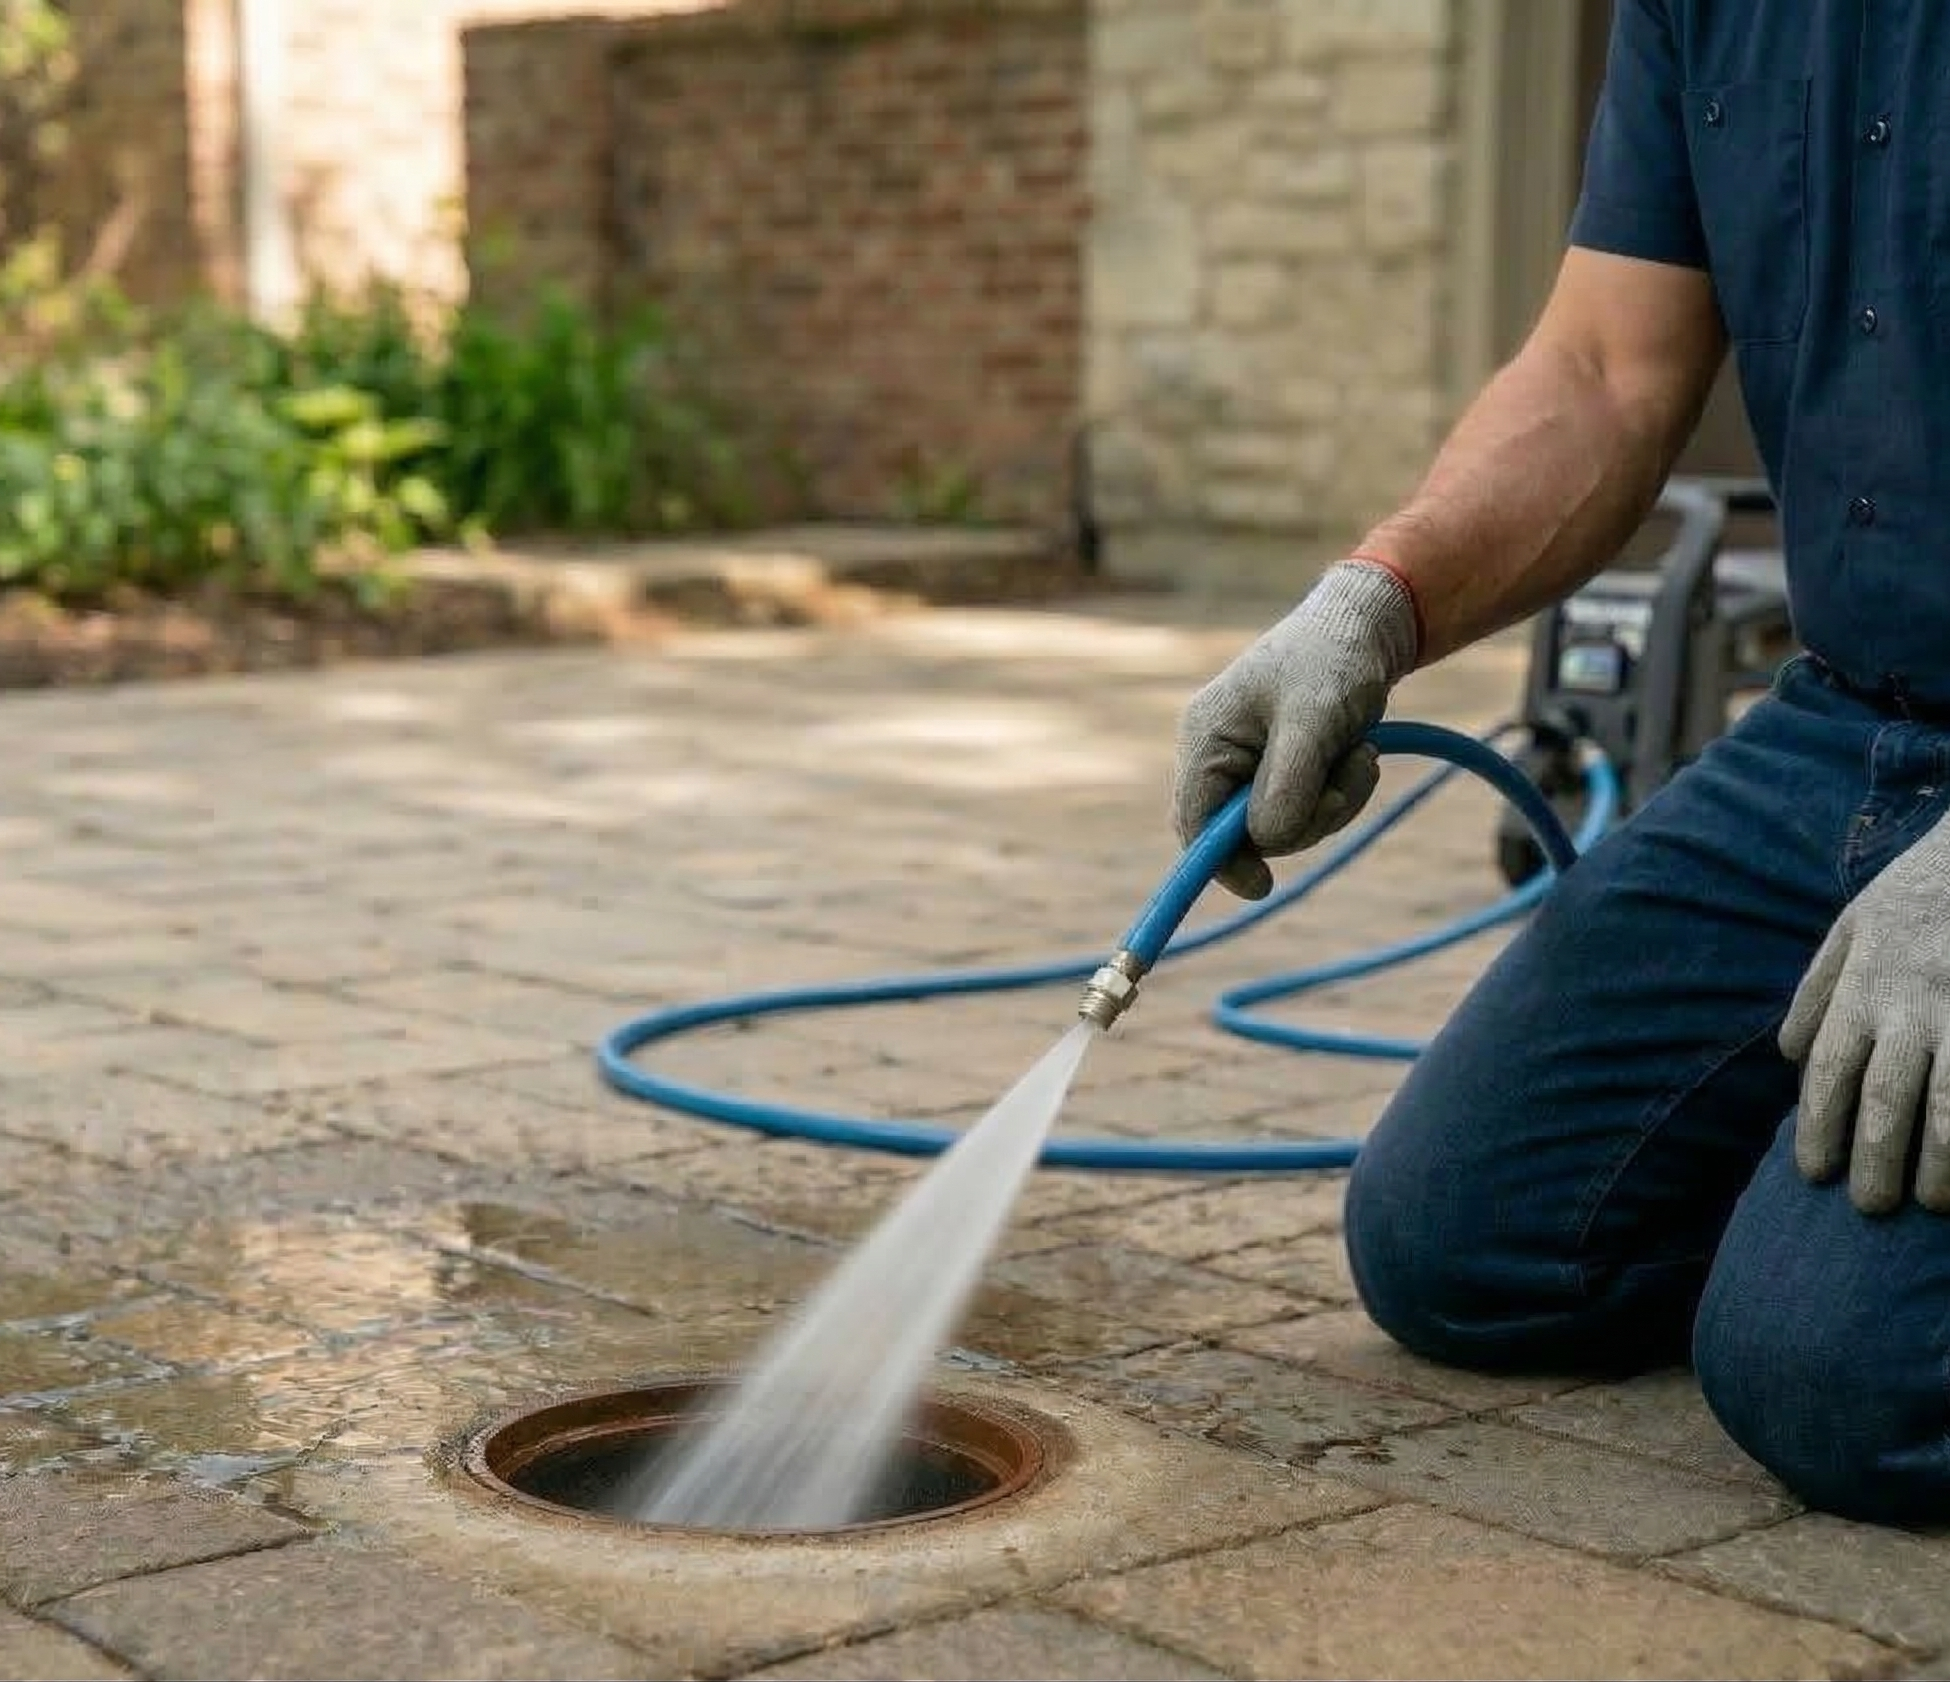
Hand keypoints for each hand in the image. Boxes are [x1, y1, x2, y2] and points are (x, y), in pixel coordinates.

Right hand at [1172, 560, 1419, 899]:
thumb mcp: (1315, 719)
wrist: (1365, 627)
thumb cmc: (1333, 661)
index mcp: (1206, 738)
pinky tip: (1356, 755)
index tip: (1262, 886)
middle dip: (1303, 818)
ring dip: (1332, 802)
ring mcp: (1246, 764)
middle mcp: (1216, 754)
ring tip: (1360, 755)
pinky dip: (1336, 794)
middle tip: (1348, 780)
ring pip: (1281, 826)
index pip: (1194, 821)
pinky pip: (1301, 810)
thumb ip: (1288, 782)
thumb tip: (1267, 840)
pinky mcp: (1277, 769)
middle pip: (1242, 832)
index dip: (1220, 862)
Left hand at [1781, 808, 1949, 1213]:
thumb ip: (1818, 989)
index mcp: (1866, 985)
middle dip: (1874, 1159)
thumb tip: (1791, 1057)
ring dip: (1941, 1163)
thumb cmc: (1920, 892)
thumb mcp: (1853, 924)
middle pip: (1885, 1098)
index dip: (1819, 1128)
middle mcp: (1914, 1004)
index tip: (1812, 1174)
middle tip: (1868, 1207)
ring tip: (1932, 1204)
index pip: (1830, 1072)